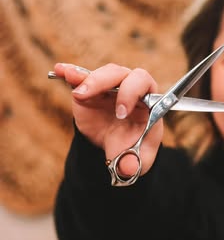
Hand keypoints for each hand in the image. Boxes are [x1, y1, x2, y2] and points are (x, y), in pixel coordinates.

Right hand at [54, 62, 163, 177]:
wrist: (116, 149)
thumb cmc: (133, 150)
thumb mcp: (137, 161)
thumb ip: (133, 164)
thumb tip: (127, 169)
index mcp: (147, 101)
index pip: (144, 83)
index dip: (132, 92)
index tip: (120, 112)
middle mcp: (130, 89)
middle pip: (121, 73)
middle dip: (106, 82)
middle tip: (90, 96)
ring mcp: (110, 88)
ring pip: (103, 74)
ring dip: (89, 81)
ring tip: (78, 95)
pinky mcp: (91, 90)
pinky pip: (82, 77)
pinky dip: (72, 73)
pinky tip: (60, 70)